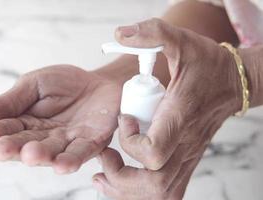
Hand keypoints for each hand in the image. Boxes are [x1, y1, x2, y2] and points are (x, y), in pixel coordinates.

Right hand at [0, 65, 121, 173]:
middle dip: (13, 147)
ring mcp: (66, 142)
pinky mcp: (90, 143)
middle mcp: (43, 137)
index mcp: (25, 122)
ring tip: (30, 154)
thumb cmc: (64, 84)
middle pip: (25, 144)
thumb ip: (9, 101)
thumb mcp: (33, 85)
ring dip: (40, 156)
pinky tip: (61, 165)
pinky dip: (71, 160)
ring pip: (51, 152)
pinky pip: (80, 153)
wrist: (99, 82)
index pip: (7, 128)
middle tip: (0, 149)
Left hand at [93, 18, 240, 198]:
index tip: (124, 119)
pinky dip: (139, 192)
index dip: (131, 142)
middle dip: (120, 177)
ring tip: (106, 170)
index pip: (154, 152)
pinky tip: (122, 178)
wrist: (232, 82)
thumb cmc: (206, 64)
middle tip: (106, 155)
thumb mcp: (180, 40)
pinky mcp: (184, 162)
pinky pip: (164, 191)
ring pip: (158, 194)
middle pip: (153, 184)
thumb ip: (152, 33)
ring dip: (125, 189)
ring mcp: (186, 158)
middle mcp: (184, 145)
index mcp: (180, 117)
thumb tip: (120, 33)